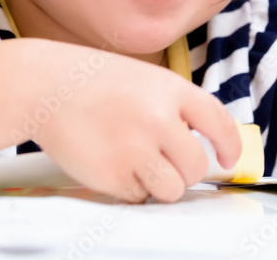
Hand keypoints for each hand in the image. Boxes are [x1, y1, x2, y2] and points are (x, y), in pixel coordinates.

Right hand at [26, 40, 241, 203]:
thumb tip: (206, 146)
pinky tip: (114, 164)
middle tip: (166, 161)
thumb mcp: (147, 79)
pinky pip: (138, 197)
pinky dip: (130, 189)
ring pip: (172, 189)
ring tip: (139, 164)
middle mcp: (157, 119)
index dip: (230, 146)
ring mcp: (134, 148)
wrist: (47, 87)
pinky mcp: (111, 175)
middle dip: (185, 170)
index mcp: (171, 89)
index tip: (228, 160)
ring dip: (160, 184)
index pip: (219, 122)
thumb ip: (176, 108)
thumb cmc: (96, 82)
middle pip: (196, 166)